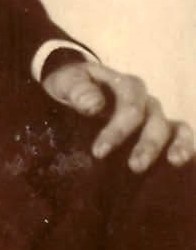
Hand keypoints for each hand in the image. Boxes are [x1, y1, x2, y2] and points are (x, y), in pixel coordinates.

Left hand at [42, 60, 194, 172]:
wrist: (71, 90)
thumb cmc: (70, 87)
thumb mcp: (65, 82)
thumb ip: (77, 90)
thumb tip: (94, 106)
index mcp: (123, 84)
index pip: (129, 106)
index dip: (118, 130)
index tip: (99, 152)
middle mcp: (144, 100)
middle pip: (153, 120)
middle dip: (147, 144)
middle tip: (135, 167)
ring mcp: (154, 116)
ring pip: (172, 128)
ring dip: (174, 146)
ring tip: (173, 162)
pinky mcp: (161, 132)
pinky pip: (181, 135)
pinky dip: (185, 147)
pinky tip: (179, 163)